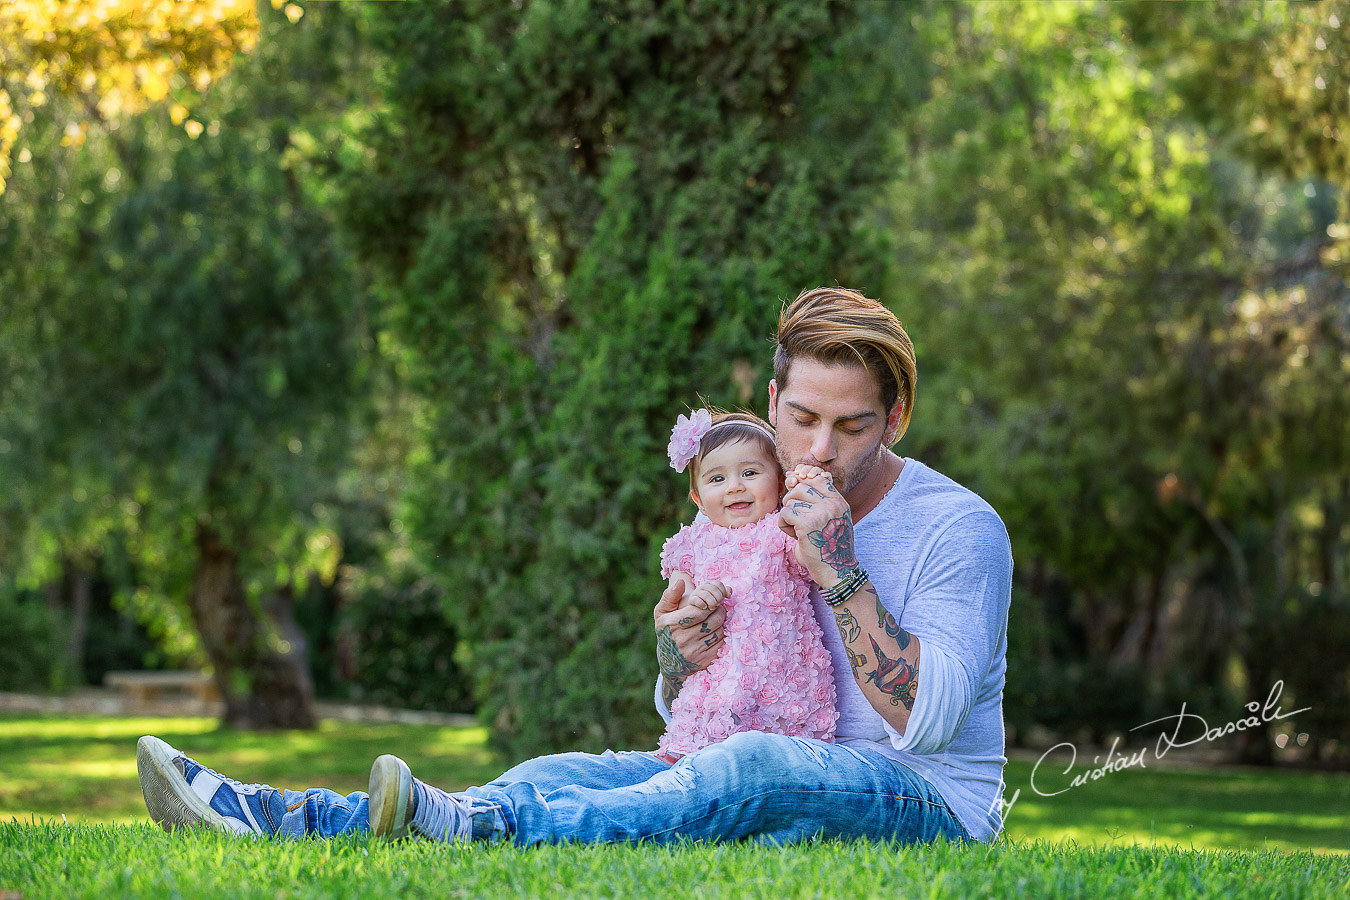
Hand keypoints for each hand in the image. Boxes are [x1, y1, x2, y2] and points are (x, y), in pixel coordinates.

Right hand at [652, 578, 728, 683]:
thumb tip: (681, 582)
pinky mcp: (705, 660)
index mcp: (673, 625)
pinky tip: (714, 632)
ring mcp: (695, 651)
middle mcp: (684, 639)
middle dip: (718, 610)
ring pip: (719, 630)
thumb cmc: (666, 631)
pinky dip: (721, 635)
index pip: (699, 611)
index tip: (708, 603)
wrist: (670, 663)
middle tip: (716, 607)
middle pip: (713, 620)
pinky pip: (721, 642)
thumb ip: (670, 596)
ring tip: (715, 619)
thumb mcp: (661, 613)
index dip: (708, 604)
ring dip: (721, 622)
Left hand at [778, 464, 857, 585]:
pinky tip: (793, 535)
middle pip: (800, 487)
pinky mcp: (807, 524)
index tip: (797, 499)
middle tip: (794, 517)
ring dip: (788, 516)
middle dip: (791, 501)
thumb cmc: (830, 547)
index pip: (816, 479)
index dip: (802, 485)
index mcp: (839, 502)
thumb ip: (817, 501)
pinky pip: (785, 513)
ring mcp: (821, 513)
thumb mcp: (832, 520)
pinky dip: (784, 524)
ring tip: (797, 530)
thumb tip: (791, 477)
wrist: (837, 572)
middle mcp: (832, 504)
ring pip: (791, 501)